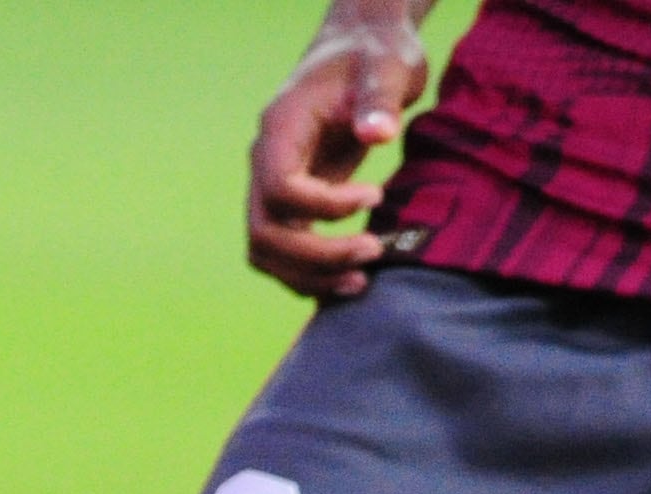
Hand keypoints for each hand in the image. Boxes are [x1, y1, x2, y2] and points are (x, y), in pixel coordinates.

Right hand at [247, 1, 432, 300]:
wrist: (360, 56)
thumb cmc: (373, 58)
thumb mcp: (385, 67)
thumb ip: (379, 100)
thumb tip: (378, 134)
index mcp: (280, 127)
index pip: (280, 188)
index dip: (325, 206)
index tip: (375, 196)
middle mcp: (265, 161)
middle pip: (265, 232)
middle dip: (317, 255)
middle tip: (374, 252)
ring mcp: (271, 186)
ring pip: (267, 252)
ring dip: (310, 276)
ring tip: (362, 281)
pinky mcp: (290, 204)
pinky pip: (284, 253)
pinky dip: (312, 275)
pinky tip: (352, 278)